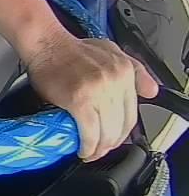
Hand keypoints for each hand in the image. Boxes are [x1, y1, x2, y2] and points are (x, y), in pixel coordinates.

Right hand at [23, 30, 159, 160]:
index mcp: (124, 72)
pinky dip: (88, 146)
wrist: (45, 43)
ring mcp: (98, 92)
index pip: (131, 113)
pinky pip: (90, 131)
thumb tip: (151, 91)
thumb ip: (136, 71)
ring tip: (91, 152)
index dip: (123, 132)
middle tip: (101, 149)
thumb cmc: (70, 49)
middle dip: (111, 143)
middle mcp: (115, 82)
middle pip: (121, 126)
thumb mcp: (111, 51)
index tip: (113, 139)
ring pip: (107, 132)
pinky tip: (83, 150)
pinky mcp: (80, 100)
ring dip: (99, 148)